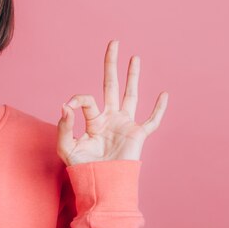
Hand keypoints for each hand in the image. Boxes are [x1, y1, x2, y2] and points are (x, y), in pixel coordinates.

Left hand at [57, 40, 167, 165]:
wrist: (101, 184)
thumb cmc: (82, 168)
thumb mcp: (66, 147)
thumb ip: (64, 126)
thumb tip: (65, 106)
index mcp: (93, 119)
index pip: (86, 99)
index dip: (77, 99)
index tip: (69, 107)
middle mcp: (110, 117)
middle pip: (111, 85)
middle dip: (112, 64)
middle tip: (113, 43)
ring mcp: (125, 124)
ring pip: (131, 95)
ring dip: (133, 76)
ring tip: (134, 57)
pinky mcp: (137, 134)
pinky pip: (151, 120)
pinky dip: (158, 108)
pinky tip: (164, 94)